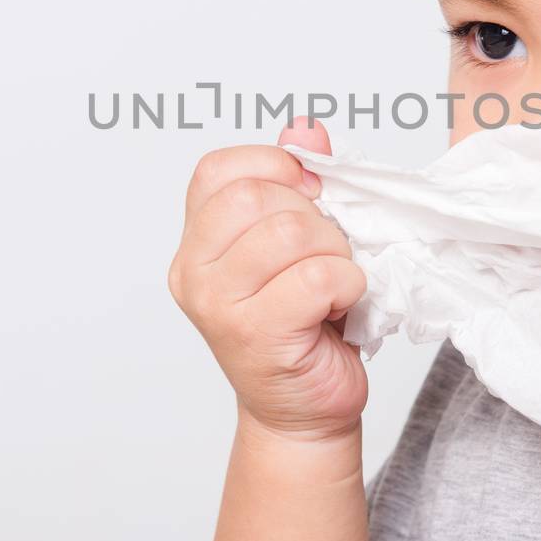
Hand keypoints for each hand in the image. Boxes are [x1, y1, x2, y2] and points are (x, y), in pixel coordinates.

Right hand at [169, 117, 368, 442]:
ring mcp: (217, 306)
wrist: (304, 412)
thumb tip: (305, 128)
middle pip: (255, 197)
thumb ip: (296, 184)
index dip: (274, 165)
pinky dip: (346, 285)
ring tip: (333, 280)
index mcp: (196, 242)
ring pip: (289, 232)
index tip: (311, 191)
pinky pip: (316, 278)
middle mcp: (193, 271)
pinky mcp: (254, 335)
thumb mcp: (301, 244)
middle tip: (328, 250)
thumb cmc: (305, 325)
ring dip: (334, 252)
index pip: (216, 171)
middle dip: (314, 216)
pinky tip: (338, 307)